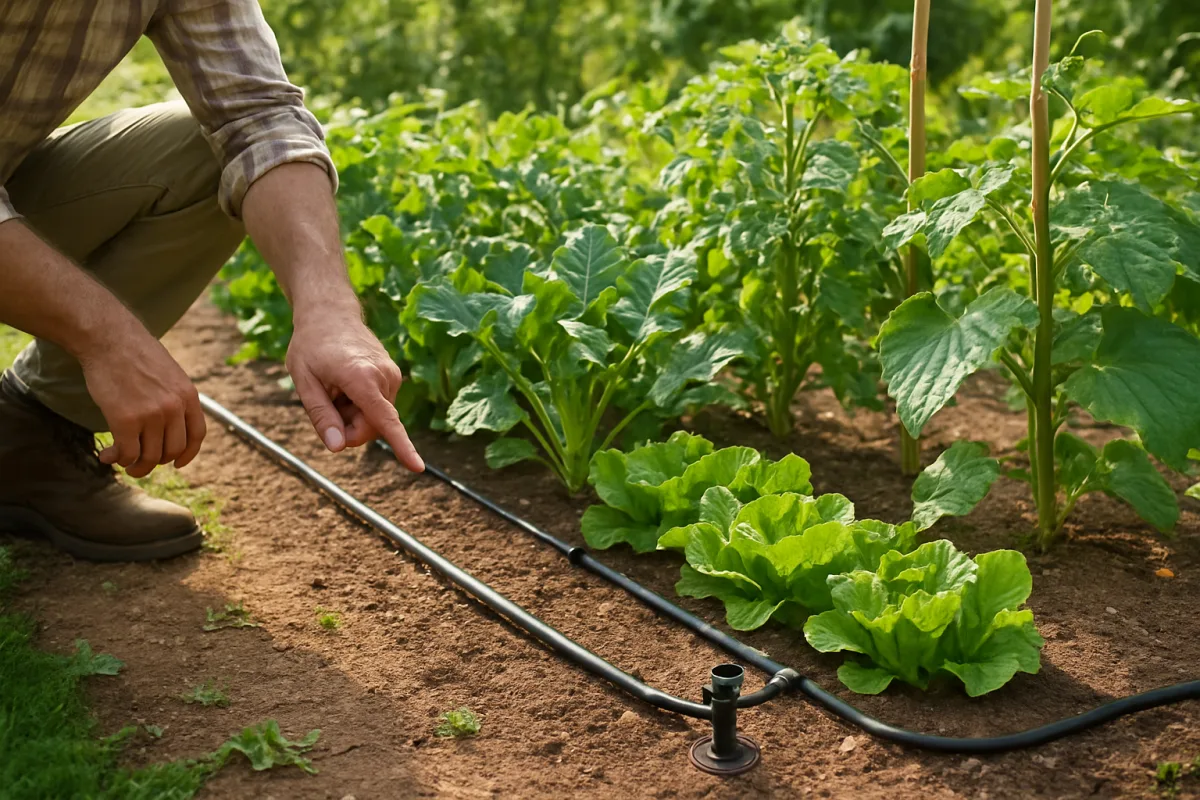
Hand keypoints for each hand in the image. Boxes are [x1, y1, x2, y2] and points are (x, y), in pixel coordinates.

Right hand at [80, 319, 205, 477]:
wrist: (109, 338)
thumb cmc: (134, 354)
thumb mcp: (169, 374)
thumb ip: (174, 398)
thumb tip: (169, 427)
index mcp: (188, 395)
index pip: (197, 435)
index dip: (188, 454)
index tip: (178, 464)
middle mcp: (174, 407)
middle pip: (172, 450)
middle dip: (156, 461)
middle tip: (140, 461)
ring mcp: (152, 414)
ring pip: (150, 456)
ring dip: (136, 465)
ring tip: (121, 461)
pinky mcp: (126, 419)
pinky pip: (128, 453)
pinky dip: (118, 459)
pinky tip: (107, 455)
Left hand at [286, 311, 423, 471]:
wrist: (330, 312)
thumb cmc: (311, 346)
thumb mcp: (304, 382)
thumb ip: (321, 416)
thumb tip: (338, 447)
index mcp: (362, 377)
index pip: (385, 420)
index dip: (401, 447)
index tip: (418, 467)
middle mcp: (385, 376)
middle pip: (373, 427)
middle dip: (349, 429)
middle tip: (326, 405)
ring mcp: (393, 375)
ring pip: (376, 418)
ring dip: (353, 415)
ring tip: (336, 389)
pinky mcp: (394, 376)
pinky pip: (380, 406)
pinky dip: (361, 405)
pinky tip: (346, 384)